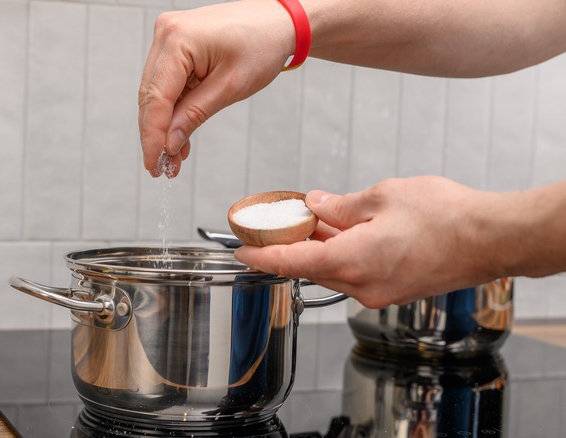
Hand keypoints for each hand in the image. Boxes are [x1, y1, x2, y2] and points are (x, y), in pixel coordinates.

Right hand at [138, 0, 294, 176]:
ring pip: (156, 93)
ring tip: (174, 159)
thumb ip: (194, 115)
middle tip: (162, 168)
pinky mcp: (176, 46)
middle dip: (156, 135)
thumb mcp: (230, 87)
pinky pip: (168, 85)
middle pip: (150, 96)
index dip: (152, 137)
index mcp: (178, 39)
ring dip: (164, 127)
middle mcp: (166, 34)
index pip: (155, 98)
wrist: (279, 22)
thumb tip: (169, 144)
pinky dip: (174, 111)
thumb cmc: (262, 45)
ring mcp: (169, 38)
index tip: (153, 165)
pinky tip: (180, 137)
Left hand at [234, 176, 509, 307]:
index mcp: (351, 261)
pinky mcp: (394, 291)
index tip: (240, 250)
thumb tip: (316, 205)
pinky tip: (345, 232)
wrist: (491, 238)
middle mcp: (361, 285)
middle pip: (311, 266)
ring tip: (316, 219)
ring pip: (334, 270)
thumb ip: (341, 206)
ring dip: (321, 248)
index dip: (261, 256)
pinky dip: (344, 254)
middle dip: (294, 244)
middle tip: (282, 221)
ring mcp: (379, 293)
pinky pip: (356, 274)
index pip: (290, 263)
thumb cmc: (446, 216)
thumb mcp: (382, 197)